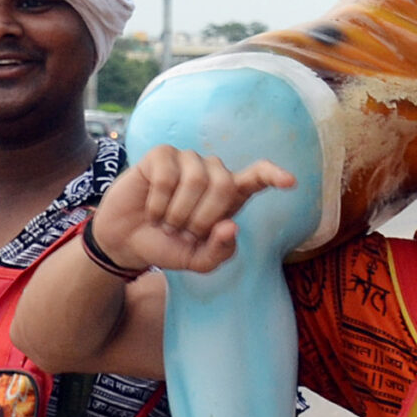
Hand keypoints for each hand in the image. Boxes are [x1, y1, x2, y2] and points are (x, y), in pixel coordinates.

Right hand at [93, 145, 295, 275]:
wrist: (127, 242)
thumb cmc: (168, 246)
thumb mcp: (198, 260)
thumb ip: (220, 250)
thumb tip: (231, 226)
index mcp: (229, 195)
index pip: (257, 177)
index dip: (273, 176)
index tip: (290, 182)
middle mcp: (211, 172)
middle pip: (224, 185)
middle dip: (203, 217)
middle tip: (184, 232)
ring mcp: (186, 160)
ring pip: (196, 181)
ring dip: (178, 213)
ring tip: (167, 223)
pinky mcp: (161, 155)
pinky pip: (167, 177)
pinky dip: (159, 203)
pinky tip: (152, 210)